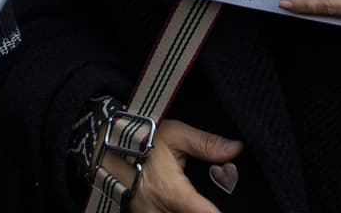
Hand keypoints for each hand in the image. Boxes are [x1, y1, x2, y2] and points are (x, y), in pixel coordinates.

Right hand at [99, 119, 241, 212]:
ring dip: (190, 211)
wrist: (104, 150)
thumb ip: (206, 144)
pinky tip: (185, 204)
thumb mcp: (175, 135)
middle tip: (212, 203)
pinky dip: (177, 211)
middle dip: (204, 211)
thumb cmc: (141, 140)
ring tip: (200, 202)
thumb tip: (236, 148)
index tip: (233, 211)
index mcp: (172, 193)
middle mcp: (159, 212)